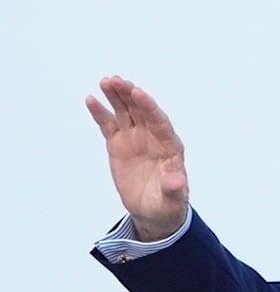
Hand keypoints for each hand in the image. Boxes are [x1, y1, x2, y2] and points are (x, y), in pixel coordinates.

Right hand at [86, 76, 188, 241]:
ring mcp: (135, 138)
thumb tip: (177, 182)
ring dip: (116, 96)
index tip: (137, 92)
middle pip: (141, 111)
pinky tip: (91, 99)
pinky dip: (100, 112)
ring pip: (125, 112)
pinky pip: (108, 125)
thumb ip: (174, 188)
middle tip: (117, 80)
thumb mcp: (172, 200)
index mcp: (170, 147)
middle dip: (130, 95)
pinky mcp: (119, 144)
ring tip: (106, 81)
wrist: (153, 211)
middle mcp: (153, 137)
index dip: (149, 106)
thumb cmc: (167, 205)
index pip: (159, 121)